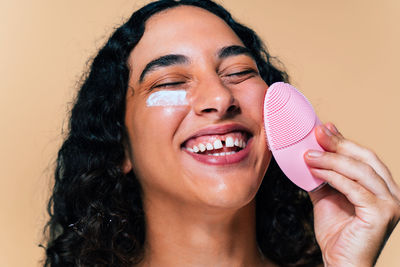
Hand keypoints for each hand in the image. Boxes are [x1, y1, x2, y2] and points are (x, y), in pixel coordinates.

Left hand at [304, 123, 399, 266]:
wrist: (340, 262)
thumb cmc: (336, 232)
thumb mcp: (328, 195)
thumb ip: (324, 175)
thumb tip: (314, 150)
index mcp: (383, 187)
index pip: (365, 157)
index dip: (344, 141)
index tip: (324, 128)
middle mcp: (393, 193)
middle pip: (366, 159)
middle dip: (339, 144)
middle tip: (317, 132)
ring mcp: (391, 204)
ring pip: (360, 171)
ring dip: (332, 160)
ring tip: (309, 154)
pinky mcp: (381, 214)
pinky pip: (354, 188)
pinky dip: (333, 176)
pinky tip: (316, 171)